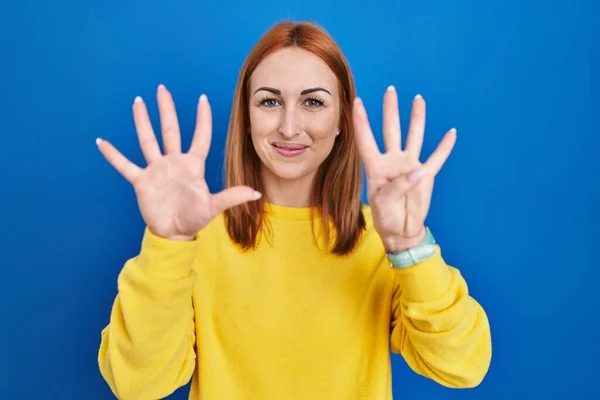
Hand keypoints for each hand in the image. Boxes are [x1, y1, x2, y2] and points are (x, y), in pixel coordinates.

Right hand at [97, 84, 260, 239]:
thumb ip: (231, 198)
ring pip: (148, 140)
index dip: (202, 119)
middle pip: (170, 131)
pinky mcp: (141, 181)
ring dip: (142, 122)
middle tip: (162, 89)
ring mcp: (157, 170)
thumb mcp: (213, 208)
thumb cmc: (195, 219)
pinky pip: (125, 165)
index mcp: (193, 166)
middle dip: (166, 110)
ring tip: (138, 102)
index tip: (202, 99)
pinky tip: (101, 142)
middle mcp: (174, 163)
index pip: (200, 137)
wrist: (174, 234)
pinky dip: (113, 155)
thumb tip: (256, 193)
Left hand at [352, 86, 455, 251]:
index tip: (357, 102)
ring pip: (414, 137)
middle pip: (391, 131)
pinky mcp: (426, 176)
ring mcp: (409, 166)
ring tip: (418, 99)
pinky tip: (451, 132)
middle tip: (390, 90)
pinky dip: (445, 146)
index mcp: (375, 167)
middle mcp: (392, 162)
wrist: (401, 230)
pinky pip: (437, 158)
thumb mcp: (385, 203)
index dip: (361, 122)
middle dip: (390, 111)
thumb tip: (418, 172)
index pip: (366, 140)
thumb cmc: (386, 216)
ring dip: (417, 119)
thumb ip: (399, 186)